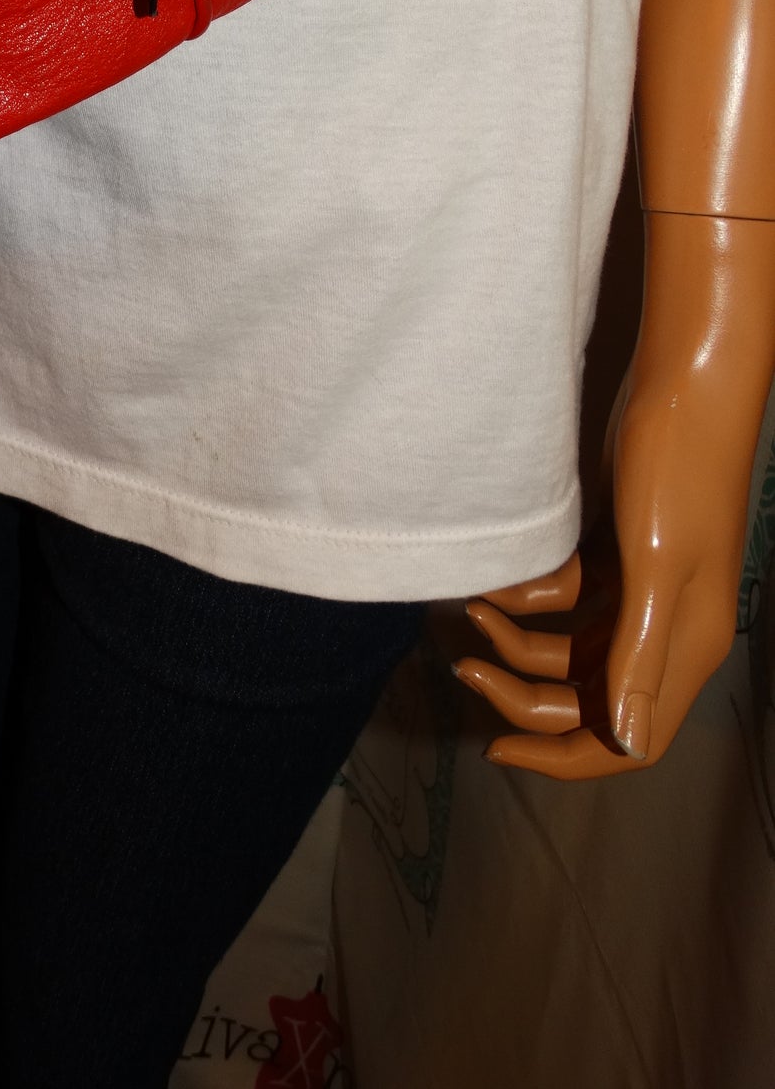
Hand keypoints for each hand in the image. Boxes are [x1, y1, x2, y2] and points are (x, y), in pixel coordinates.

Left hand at [454, 211, 774, 777]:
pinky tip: (496, 571)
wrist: (683, 387)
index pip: (626, 743)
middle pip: (586, 700)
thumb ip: (636, 656)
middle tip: (462, 662)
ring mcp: (639, 591)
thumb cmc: (677, 473)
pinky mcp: (616, 553)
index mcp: (685, 649)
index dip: (561, 758)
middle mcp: (664, 630)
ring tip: (468, 606)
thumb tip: (632, 746)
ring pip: (568, 648)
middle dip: (521, 692)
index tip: (492, 750)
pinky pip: (565, 597)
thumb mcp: (654, 567)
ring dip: (516, 639)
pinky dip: (529, 593)